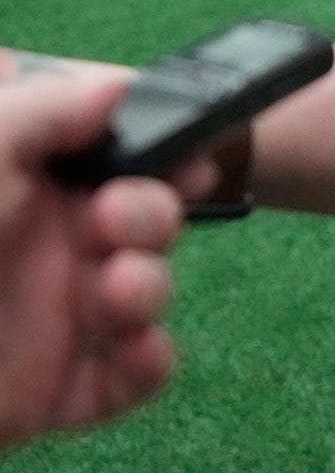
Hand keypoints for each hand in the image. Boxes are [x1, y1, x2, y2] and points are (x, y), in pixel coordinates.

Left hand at [0, 70, 186, 446]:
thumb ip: (38, 111)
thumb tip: (115, 86)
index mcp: (13, 185)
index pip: (101, 150)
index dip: (149, 141)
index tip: (181, 139)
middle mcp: (36, 245)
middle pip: (138, 215)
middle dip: (151, 211)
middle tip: (114, 219)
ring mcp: (51, 316)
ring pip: (144, 288)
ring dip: (150, 283)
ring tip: (116, 287)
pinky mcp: (61, 386)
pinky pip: (135, 373)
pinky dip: (148, 361)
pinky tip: (130, 346)